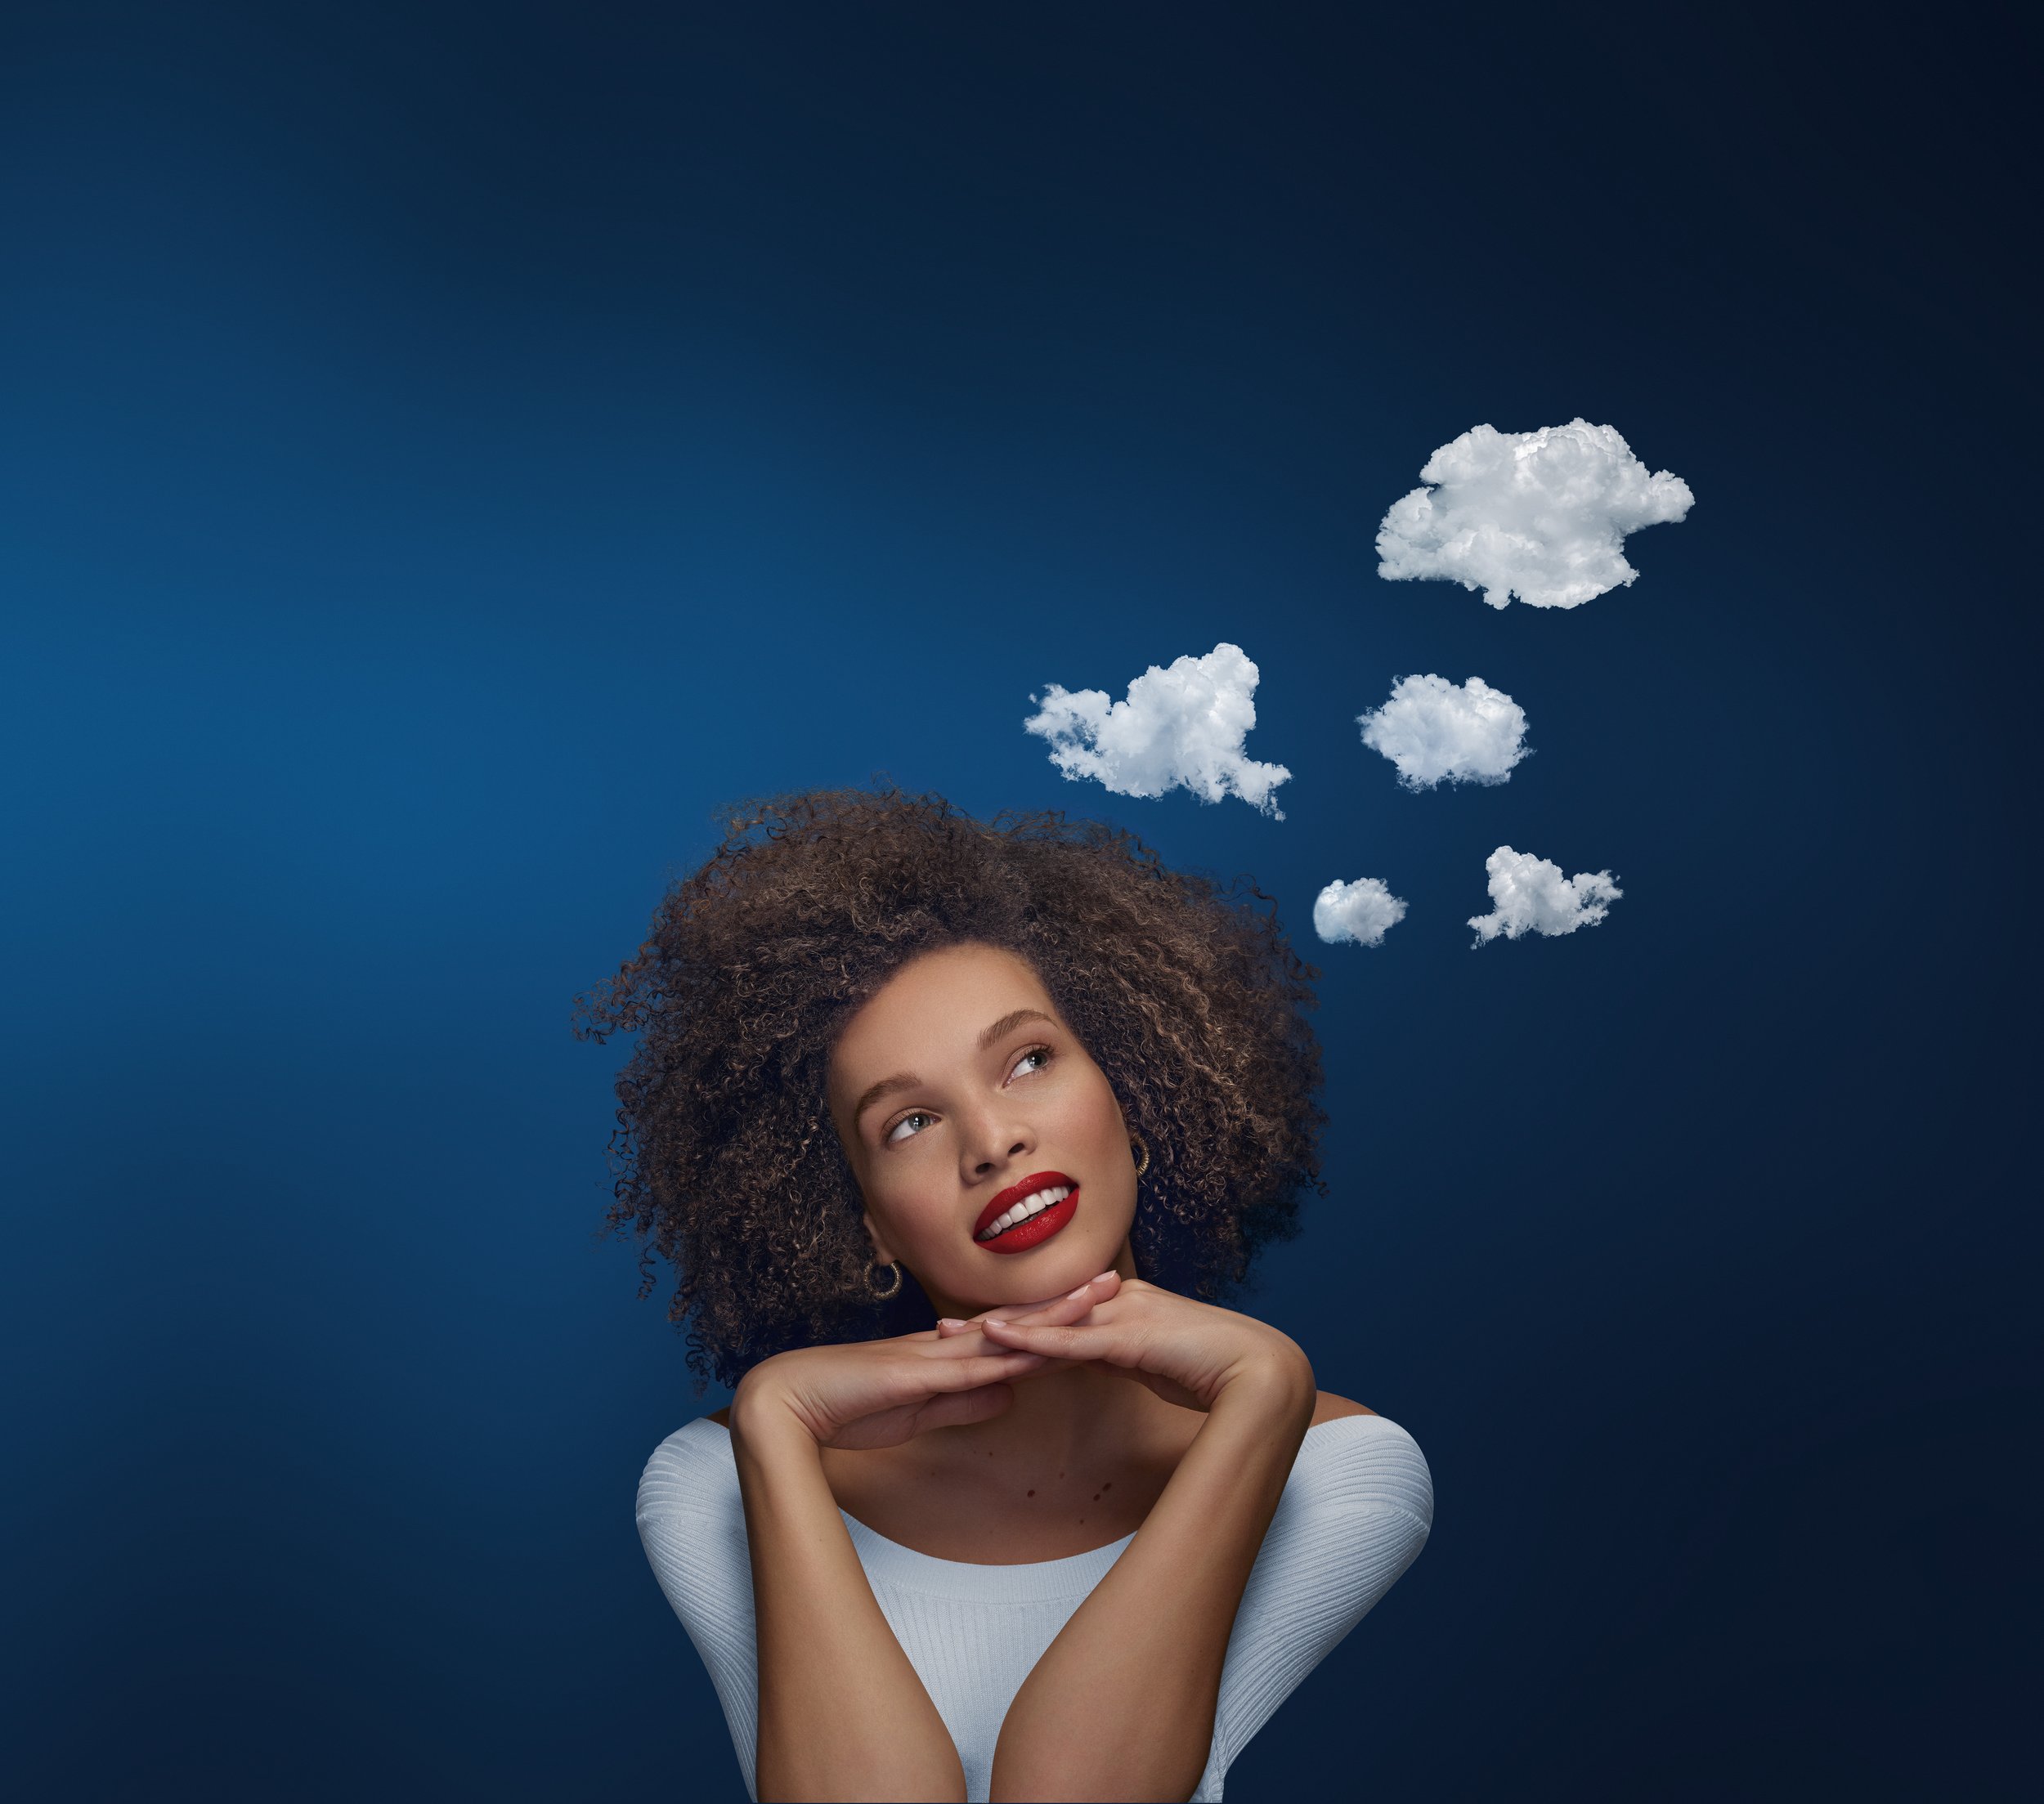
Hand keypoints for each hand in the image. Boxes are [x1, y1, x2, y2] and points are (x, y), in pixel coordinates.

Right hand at [732, 1281, 1108, 1451]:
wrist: (789, 1403)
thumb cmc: (846, 1407)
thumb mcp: (919, 1411)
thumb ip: (963, 1400)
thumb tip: (1009, 1391)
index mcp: (946, 1352)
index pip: (1011, 1331)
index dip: (1053, 1318)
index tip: (1094, 1306)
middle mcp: (945, 1344)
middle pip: (1019, 1319)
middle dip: (1068, 1303)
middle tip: (1116, 1282)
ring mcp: (932, 1355)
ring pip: (1005, 1332)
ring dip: (1051, 1317)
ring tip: (1096, 1300)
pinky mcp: (916, 1374)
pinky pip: (970, 1365)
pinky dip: (1008, 1356)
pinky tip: (1041, 1350)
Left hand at [939, 1273, 1311, 1413]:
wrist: (1264, 1372)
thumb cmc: (1219, 1372)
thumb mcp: (1158, 1363)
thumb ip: (1125, 1356)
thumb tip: (1095, 1361)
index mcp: (1129, 1305)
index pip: (1063, 1315)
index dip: (1018, 1322)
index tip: (975, 1331)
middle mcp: (1122, 1300)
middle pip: (1046, 1311)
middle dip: (994, 1323)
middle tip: (942, 1330)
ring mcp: (1127, 1314)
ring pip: (1052, 1322)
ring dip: (1001, 1330)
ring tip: (953, 1335)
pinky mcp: (1132, 1336)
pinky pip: (1073, 1340)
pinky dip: (1033, 1339)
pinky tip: (999, 1340)